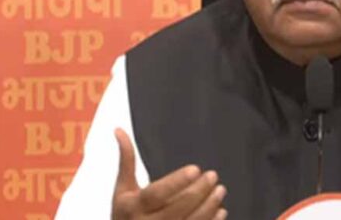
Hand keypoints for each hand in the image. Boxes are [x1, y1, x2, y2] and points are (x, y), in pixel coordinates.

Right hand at [112, 128, 227, 219]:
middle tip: (213, 176)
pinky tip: (221, 210)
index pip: (156, 193)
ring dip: (209, 206)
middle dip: (198, 191)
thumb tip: (119, 129)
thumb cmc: (126, 212)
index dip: (176, 182)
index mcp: (132, 206)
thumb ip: (126, 160)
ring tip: (220, 190)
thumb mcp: (123, 188)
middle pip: (177, 207)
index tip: (195, 169)